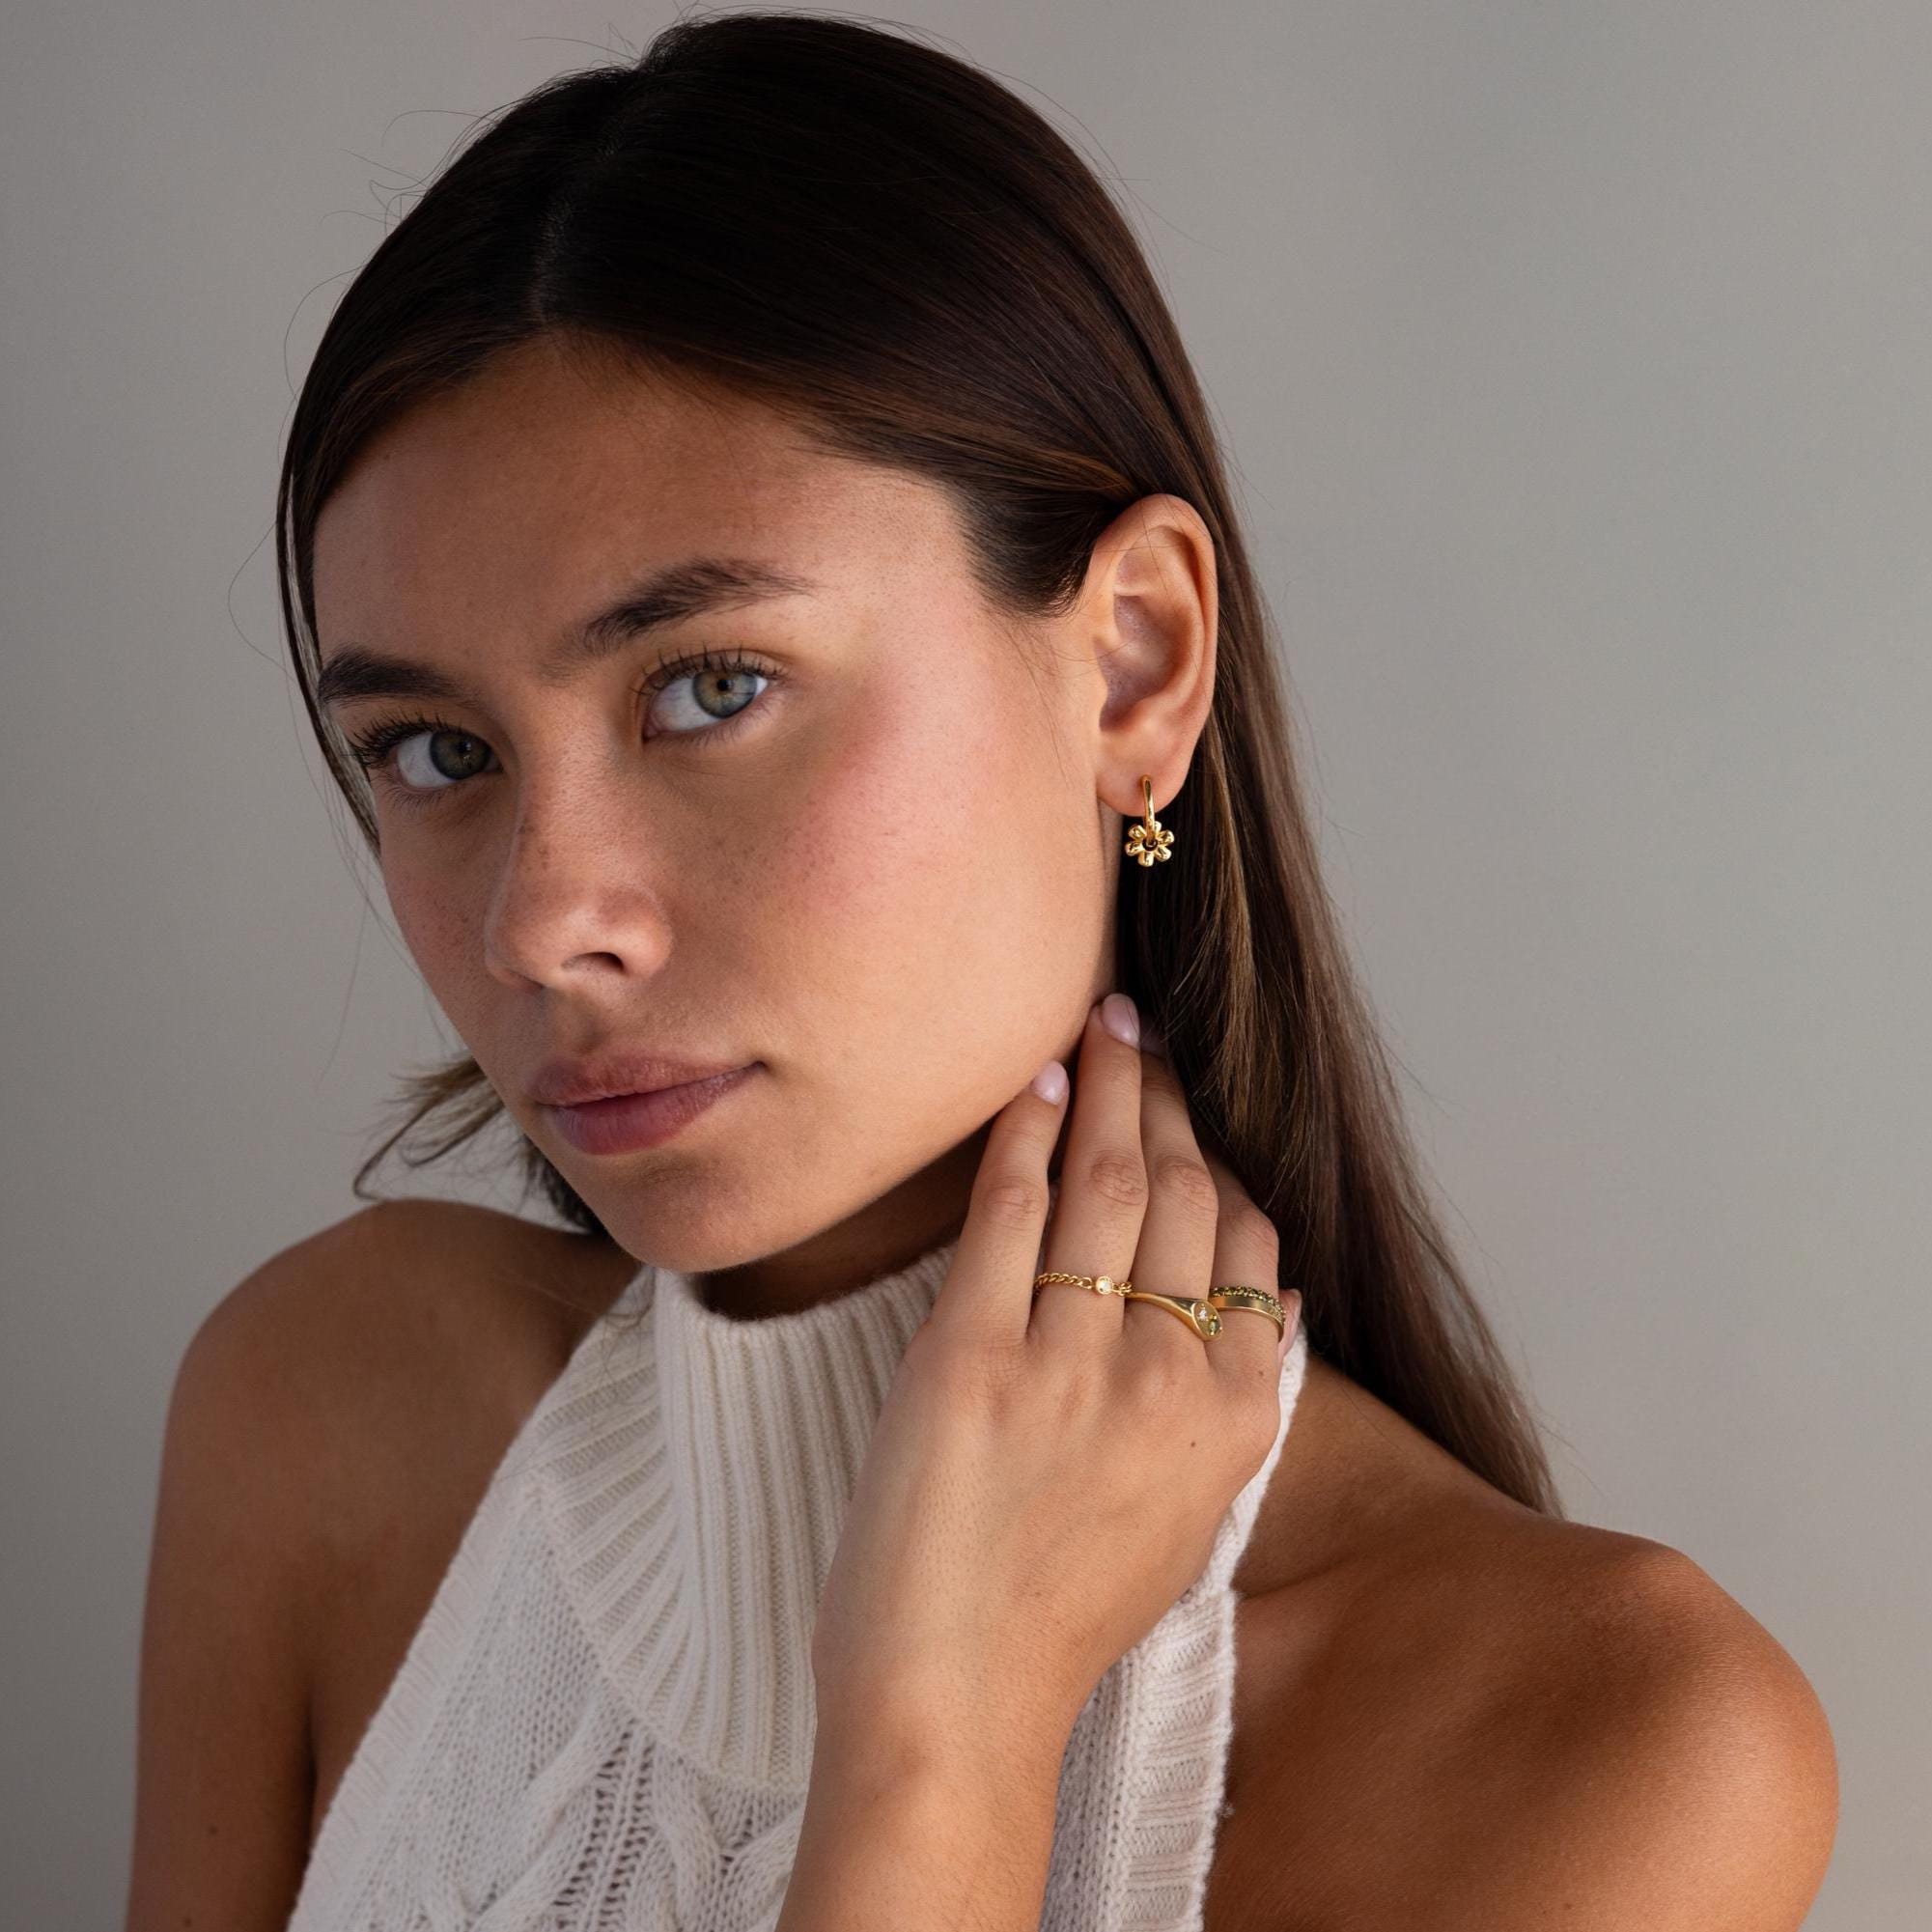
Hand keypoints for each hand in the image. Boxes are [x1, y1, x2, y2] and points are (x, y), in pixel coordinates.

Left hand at [808, 992, 1302, 1762]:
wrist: (953, 1707)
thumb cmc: (1057, 1617)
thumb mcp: (1183, 1514)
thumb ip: (1219, 1405)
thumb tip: (1240, 1304)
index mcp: (1234, 1420)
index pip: (1249, 1246)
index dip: (1219, 1154)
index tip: (1189, 1103)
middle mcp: (1169, 1379)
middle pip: (1183, 1194)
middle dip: (1165, 1093)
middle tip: (1141, 1025)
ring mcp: (1073, 1364)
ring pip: (1107, 1182)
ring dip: (1106, 1085)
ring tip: (1099, 1023)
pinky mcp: (972, 1357)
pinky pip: (1010, 1211)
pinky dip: (1024, 1131)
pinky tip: (1032, 1081)